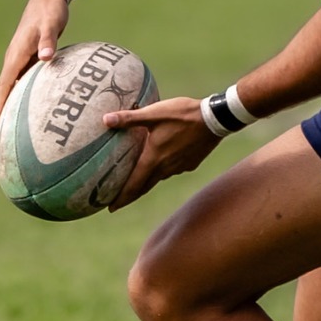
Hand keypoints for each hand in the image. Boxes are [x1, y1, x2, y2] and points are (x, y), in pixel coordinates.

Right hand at [0, 0, 69, 122]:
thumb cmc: (50, 11)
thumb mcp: (51, 24)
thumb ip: (48, 41)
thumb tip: (45, 58)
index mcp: (17, 53)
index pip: (5, 83)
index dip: (0, 102)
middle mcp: (15, 57)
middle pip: (6, 87)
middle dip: (2, 107)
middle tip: (2, 130)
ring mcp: (22, 56)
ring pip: (14, 83)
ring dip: (12, 100)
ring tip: (13, 121)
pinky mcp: (30, 54)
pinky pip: (25, 77)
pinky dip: (24, 90)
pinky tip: (32, 101)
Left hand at [101, 96, 220, 207]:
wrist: (215, 118)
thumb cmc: (183, 115)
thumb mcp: (154, 113)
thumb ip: (129, 118)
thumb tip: (105, 120)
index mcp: (154, 159)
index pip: (134, 184)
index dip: (121, 197)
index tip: (110, 208)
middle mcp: (166, 168)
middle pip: (144, 187)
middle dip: (129, 196)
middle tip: (116, 202)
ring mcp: (179, 167)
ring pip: (158, 178)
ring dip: (146, 182)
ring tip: (135, 181)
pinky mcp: (190, 164)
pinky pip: (172, 171)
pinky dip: (162, 171)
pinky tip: (160, 163)